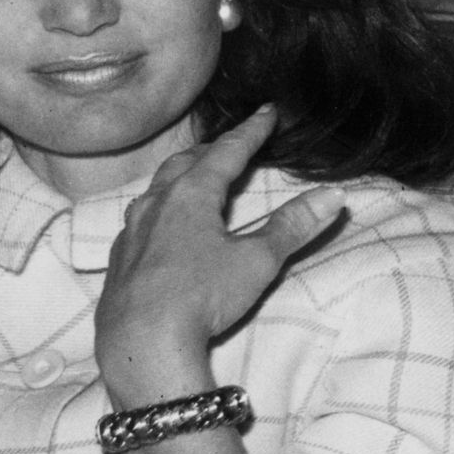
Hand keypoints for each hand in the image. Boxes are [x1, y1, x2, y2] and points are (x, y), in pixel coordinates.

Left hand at [94, 106, 345, 407]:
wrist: (142, 342)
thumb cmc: (202, 296)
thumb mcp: (257, 262)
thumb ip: (293, 227)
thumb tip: (333, 196)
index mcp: (192, 195)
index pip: (227, 151)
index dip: (251, 131)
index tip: (268, 111)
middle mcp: (157, 203)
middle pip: (186, 163)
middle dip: (212, 149)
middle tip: (232, 144)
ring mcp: (132, 231)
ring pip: (157, 189)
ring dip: (180, 176)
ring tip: (194, 177)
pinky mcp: (119, 259)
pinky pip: (140, 219)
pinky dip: (159, 209)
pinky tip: (161, 226)